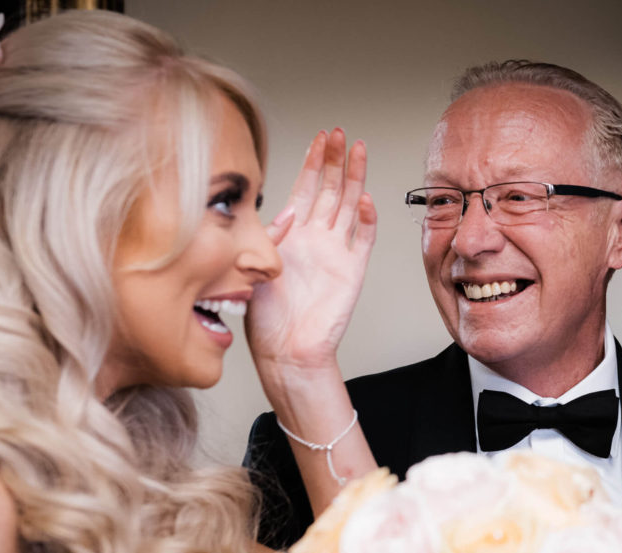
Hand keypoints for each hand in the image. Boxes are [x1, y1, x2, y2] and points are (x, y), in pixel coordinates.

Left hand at [246, 129, 376, 375]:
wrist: (286, 350)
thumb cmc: (266, 316)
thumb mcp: (256, 266)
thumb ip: (271, 235)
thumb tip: (287, 212)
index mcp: (292, 235)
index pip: (305, 188)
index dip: (313, 162)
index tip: (319, 137)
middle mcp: (316, 239)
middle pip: (330, 189)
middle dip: (334, 159)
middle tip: (340, 134)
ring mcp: (336, 252)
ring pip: (348, 205)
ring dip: (353, 178)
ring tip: (358, 149)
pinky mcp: (351, 271)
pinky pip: (363, 240)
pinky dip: (365, 219)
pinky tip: (364, 198)